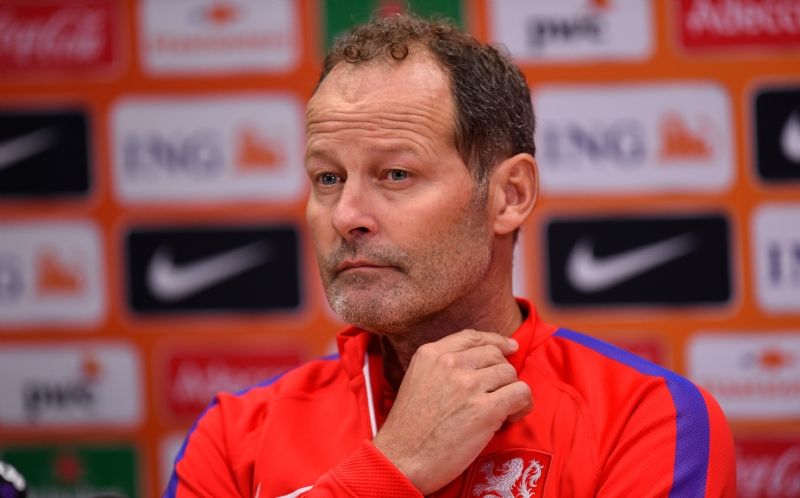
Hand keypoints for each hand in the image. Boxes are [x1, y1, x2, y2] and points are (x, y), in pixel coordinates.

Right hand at [372, 329, 532, 494]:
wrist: (401, 460)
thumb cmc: (408, 429)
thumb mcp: (417, 380)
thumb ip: (442, 367)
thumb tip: (480, 366)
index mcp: (430, 354)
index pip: (472, 337)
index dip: (496, 341)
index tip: (509, 347)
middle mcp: (450, 363)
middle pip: (494, 355)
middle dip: (502, 374)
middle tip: (500, 394)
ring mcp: (468, 385)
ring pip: (510, 374)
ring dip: (512, 391)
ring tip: (505, 410)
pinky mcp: (485, 409)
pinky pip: (520, 393)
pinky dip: (523, 404)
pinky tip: (513, 416)